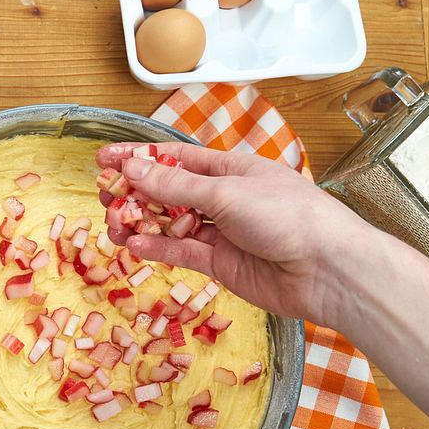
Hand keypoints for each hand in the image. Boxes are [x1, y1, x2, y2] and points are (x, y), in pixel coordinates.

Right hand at [96, 142, 369, 325]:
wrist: (326, 270)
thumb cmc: (287, 216)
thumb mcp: (226, 193)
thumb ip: (176, 186)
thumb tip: (133, 168)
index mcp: (230, 169)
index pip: (174, 159)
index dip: (139, 158)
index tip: (105, 159)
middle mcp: (223, 197)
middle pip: (167, 191)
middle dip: (134, 193)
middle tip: (102, 196)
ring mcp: (220, 232)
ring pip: (169, 224)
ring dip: (140, 223)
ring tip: (114, 226)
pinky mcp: (220, 263)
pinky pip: (181, 252)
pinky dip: (157, 249)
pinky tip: (134, 246)